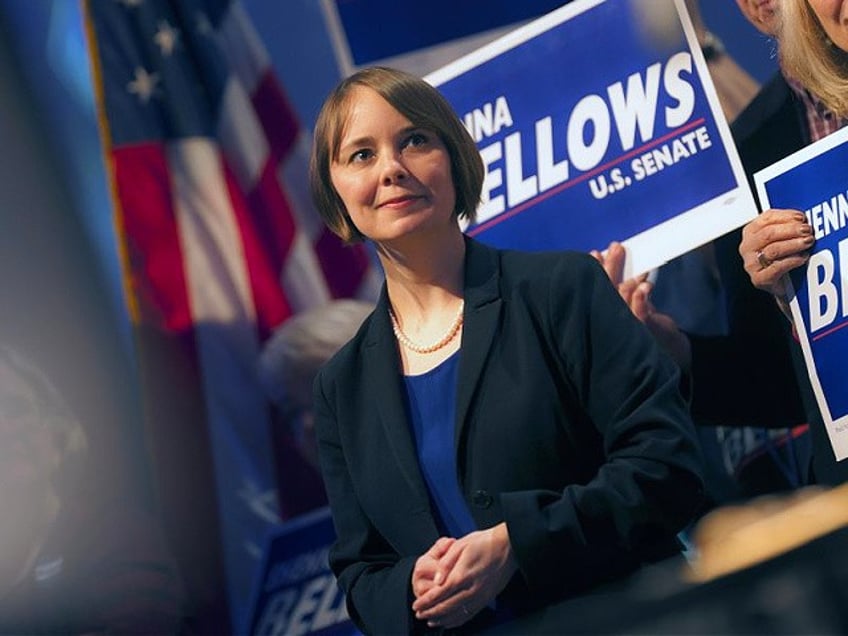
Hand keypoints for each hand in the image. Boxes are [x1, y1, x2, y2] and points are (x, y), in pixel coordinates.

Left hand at [411, 523, 516, 628]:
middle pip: (446, 607)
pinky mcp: (487, 599)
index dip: (425, 602)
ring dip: (442, 619)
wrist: (508, 547)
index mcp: (462, 575)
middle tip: (420, 614)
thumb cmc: (485, 543)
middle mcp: (471, 589)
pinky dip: (457, 620)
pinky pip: (470, 615)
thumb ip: (446, 564)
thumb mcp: (460, 545)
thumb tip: (436, 580)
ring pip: (457, 615)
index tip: (416, 605)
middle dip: (430, 613)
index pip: (439, 594)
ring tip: (431, 621)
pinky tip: (451, 621)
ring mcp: (480, 596)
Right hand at [591, 242, 690, 368]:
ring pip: (620, 297)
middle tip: (616, 247)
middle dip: (609, 267)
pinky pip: (639, 314)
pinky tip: (645, 287)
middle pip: (606, 289)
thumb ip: (632, 291)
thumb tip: (632, 268)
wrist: (667, 356)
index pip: (598, 287)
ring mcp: (624, 327)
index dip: (596, 270)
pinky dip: (641, 299)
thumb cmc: (647, 333)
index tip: (596, 253)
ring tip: (629, 263)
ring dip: (626, 279)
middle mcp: (610, 319)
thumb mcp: (636, 309)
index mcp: (606, 312)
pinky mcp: (642, 332)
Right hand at [739, 209, 813, 296]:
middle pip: (768, 234)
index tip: (802, 218)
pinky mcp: (759, 279)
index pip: (766, 218)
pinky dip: (792, 261)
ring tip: (808, 242)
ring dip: (794, 244)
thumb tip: (803, 220)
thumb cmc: (782, 258)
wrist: (782, 285)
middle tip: (807, 230)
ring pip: (773, 250)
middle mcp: (748, 247)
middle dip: (791, 230)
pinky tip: (803, 257)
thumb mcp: (781, 238)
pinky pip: (776, 268)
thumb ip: (788, 226)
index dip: (786, 216)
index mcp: (751, 232)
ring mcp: (751, 264)